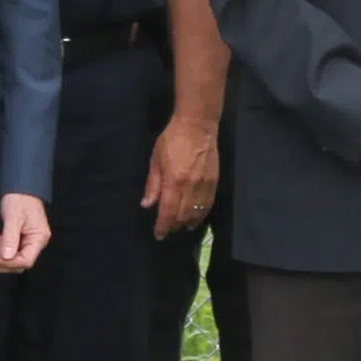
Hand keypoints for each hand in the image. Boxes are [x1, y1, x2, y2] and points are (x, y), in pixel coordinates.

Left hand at [0, 193, 50, 272]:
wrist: (21, 188)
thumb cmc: (20, 199)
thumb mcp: (13, 217)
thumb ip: (10, 238)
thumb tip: (6, 258)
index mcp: (39, 238)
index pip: (26, 260)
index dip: (9, 263)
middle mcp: (36, 243)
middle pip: (20, 264)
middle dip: (3, 263)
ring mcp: (29, 243)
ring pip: (15, 260)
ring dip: (1, 258)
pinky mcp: (22, 240)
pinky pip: (13, 253)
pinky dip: (2, 252)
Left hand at [142, 114, 219, 237]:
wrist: (198, 125)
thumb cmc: (172, 139)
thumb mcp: (156, 160)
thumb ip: (152, 184)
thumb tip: (147, 205)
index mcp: (174, 180)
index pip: (168, 211)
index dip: (163, 225)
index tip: (159, 235)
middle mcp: (190, 186)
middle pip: (182, 215)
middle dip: (174, 226)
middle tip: (167, 230)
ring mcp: (204, 184)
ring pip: (196, 212)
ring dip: (188, 223)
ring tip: (181, 228)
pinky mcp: (214, 181)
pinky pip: (208, 204)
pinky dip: (201, 214)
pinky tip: (196, 218)